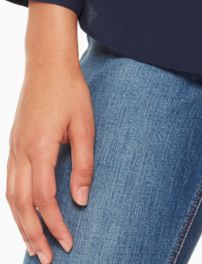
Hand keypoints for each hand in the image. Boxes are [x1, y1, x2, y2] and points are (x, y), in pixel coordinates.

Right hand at [6, 4, 93, 261]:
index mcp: (39, 148)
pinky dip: (15, 206)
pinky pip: (9, 184)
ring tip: (35, 246)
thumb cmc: (70, 91)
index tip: (69, 243)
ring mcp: (12, 149)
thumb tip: (81, 199)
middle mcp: (20, 152)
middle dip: (33, 235)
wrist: (47, 63)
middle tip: (47, 258)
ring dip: (21, 225)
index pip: (44, 199)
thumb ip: (84, 162)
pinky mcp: (12, 145)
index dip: (55, 224)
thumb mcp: (85, 124)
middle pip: (20, 205)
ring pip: (10, 197)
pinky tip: (25, 216)